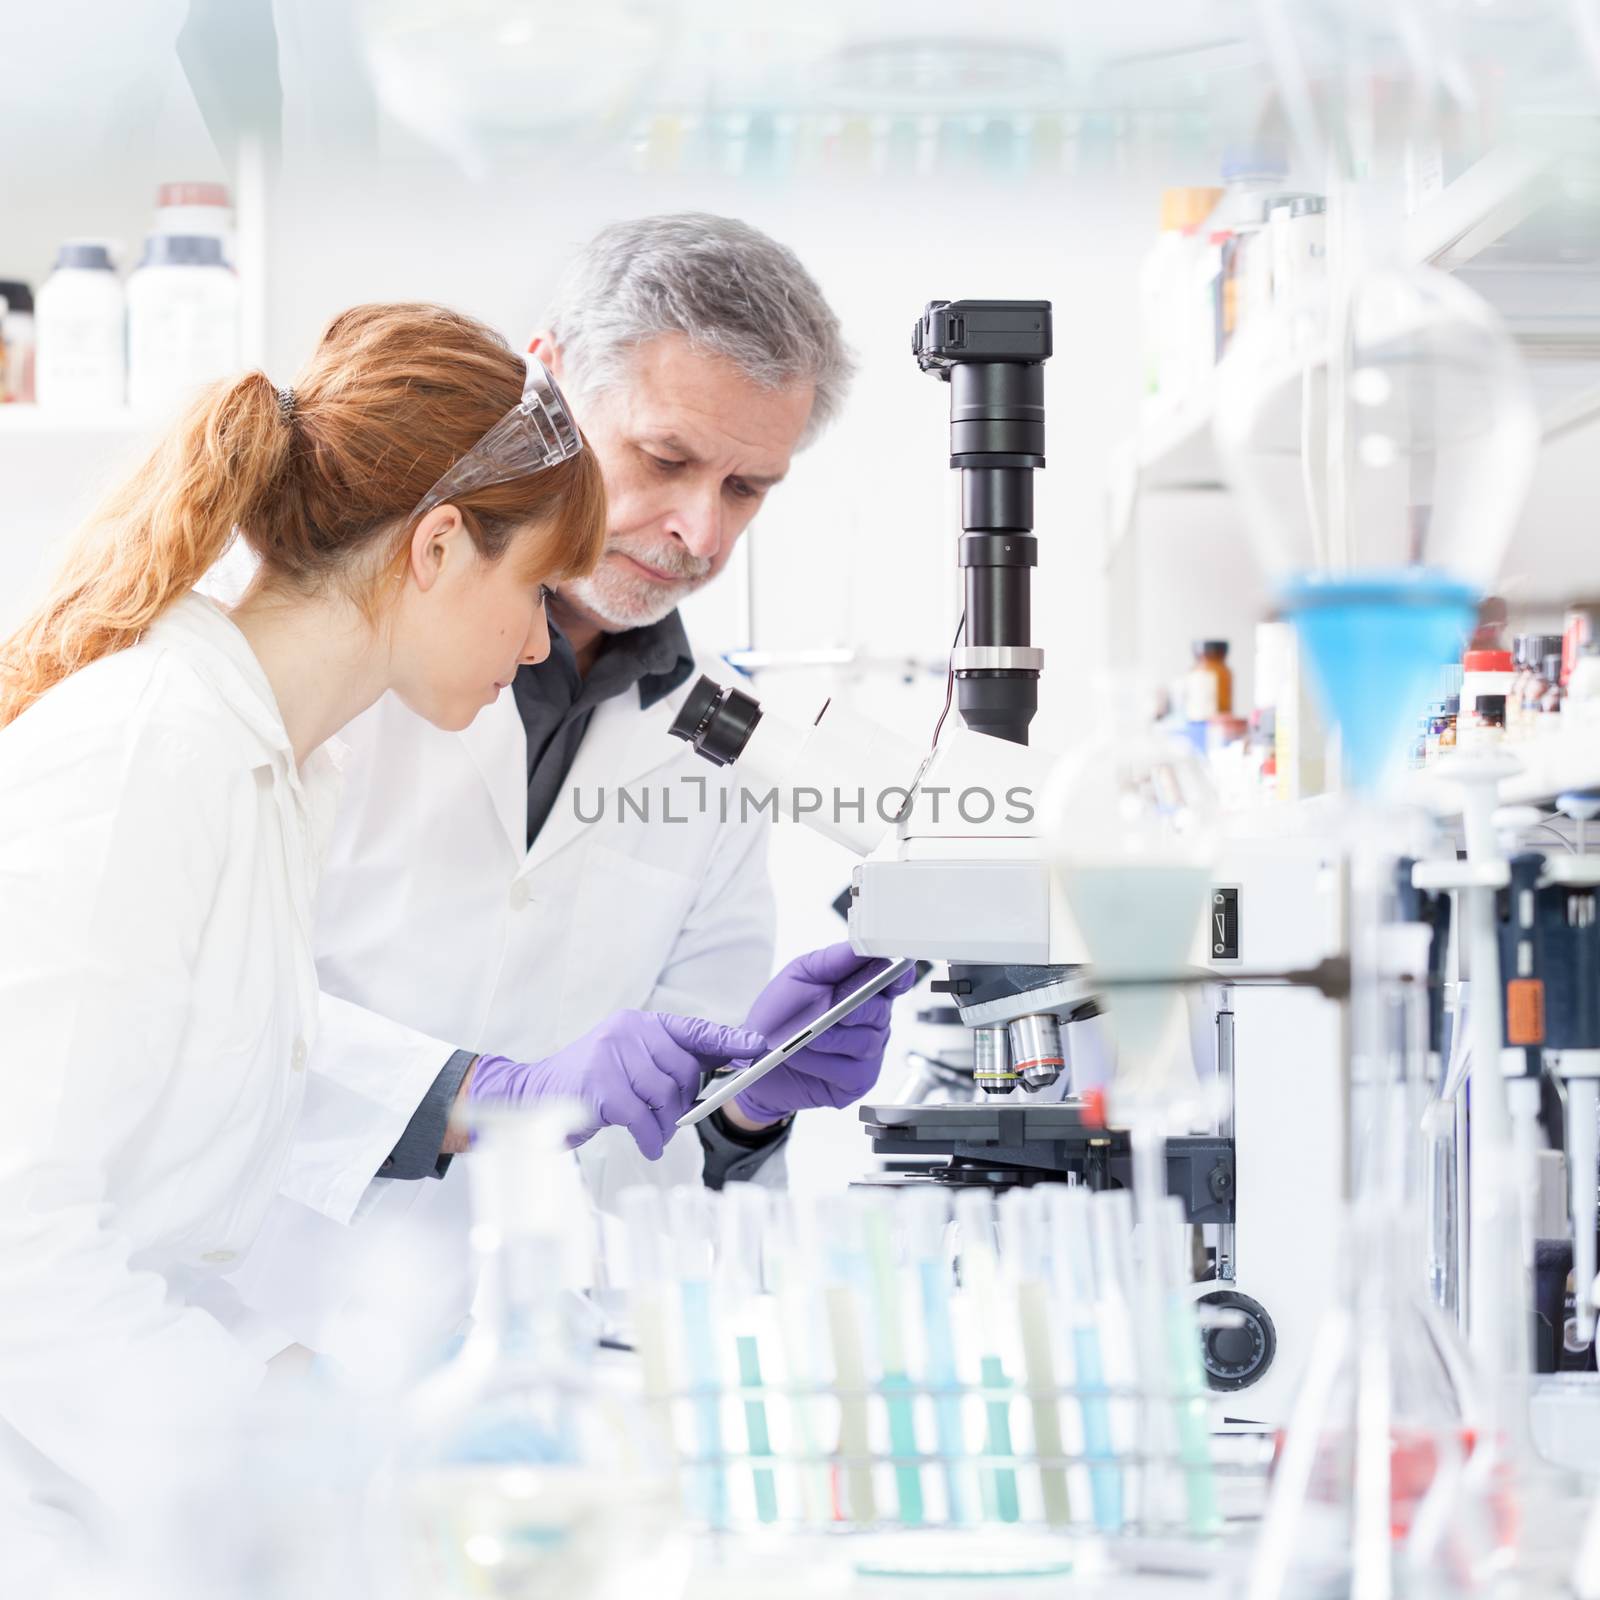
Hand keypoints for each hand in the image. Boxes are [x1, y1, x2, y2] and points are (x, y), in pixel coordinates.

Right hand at [469, 1012, 766, 1160]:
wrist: (533, 1097)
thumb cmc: (591, 1086)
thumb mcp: (630, 1065)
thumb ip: (666, 1065)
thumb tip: (717, 1076)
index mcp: (641, 1023)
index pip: (694, 1029)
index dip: (729, 1039)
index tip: (759, 1046)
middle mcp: (627, 1030)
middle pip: (682, 1071)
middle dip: (681, 1102)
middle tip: (669, 1119)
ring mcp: (610, 1054)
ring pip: (663, 1096)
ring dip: (663, 1124)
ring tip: (651, 1132)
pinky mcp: (598, 1084)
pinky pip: (640, 1117)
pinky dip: (649, 1136)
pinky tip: (647, 1144)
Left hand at [733, 943, 916, 1125]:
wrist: (757, 1058)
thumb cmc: (781, 1016)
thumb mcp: (800, 977)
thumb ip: (833, 960)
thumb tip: (860, 947)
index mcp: (863, 991)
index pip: (894, 981)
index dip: (898, 976)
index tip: (895, 971)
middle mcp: (872, 1022)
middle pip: (879, 1010)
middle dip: (853, 1007)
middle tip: (830, 1008)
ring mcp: (868, 1053)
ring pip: (865, 1042)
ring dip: (828, 1038)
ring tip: (802, 1036)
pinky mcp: (857, 1081)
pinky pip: (849, 1070)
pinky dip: (820, 1062)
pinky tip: (800, 1056)